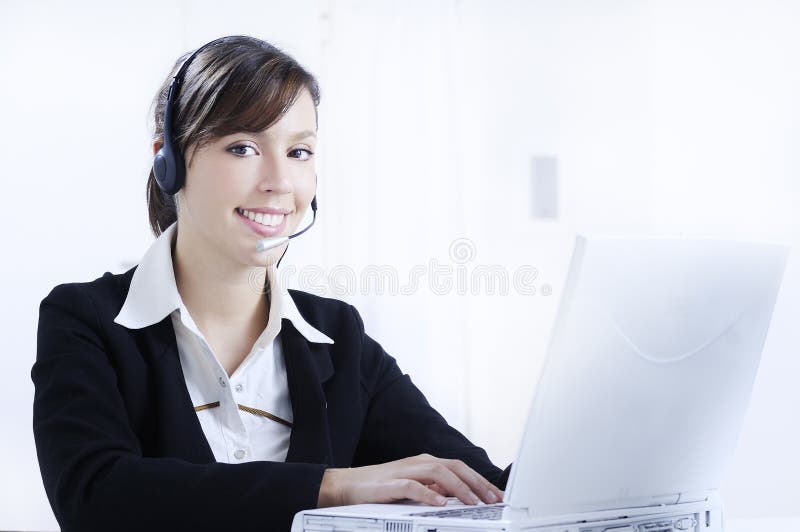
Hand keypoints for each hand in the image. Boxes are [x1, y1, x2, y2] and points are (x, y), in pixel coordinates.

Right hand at [317, 453, 503, 507]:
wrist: (347, 485)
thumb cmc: (381, 488)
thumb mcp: (414, 488)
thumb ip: (434, 490)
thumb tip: (459, 498)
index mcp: (427, 463)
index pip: (461, 468)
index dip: (481, 481)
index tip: (497, 495)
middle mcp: (419, 462)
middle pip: (455, 467)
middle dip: (477, 484)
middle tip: (493, 500)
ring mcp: (405, 470)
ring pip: (439, 472)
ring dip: (460, 488)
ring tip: (474, 503)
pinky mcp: (390, 482)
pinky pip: (413, 486)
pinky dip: (429, 494)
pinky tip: (440, 504)